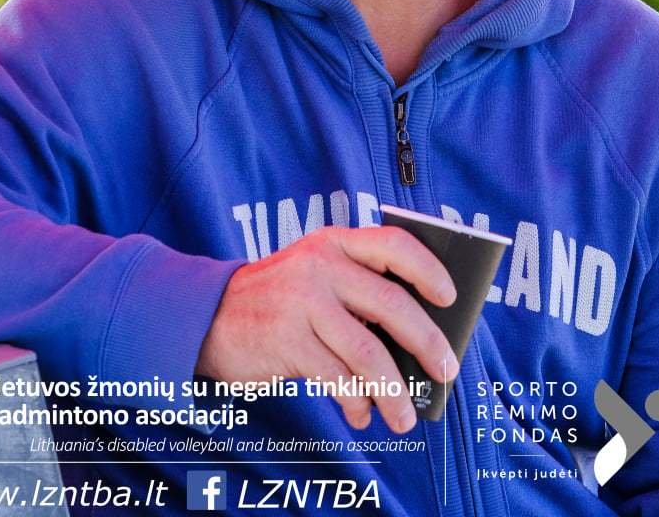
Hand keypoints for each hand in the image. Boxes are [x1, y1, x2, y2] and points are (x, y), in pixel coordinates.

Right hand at [195, 226, 458, 434]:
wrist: (207, 317)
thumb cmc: (279, 301)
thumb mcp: (314, 274)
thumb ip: (358, 288)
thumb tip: (420, 339)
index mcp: (334, 243)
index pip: (393, 244)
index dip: (428, 270)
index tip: (451, 298)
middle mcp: (319, 266)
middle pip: (391, 304)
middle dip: (427, 342)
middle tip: (446, 371)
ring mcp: (301, 303)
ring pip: (368, 352)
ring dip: (394, 390)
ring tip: (406, 415)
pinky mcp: (286, 342)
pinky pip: (337, 378)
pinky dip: (356, 402)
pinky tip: (364, 413)